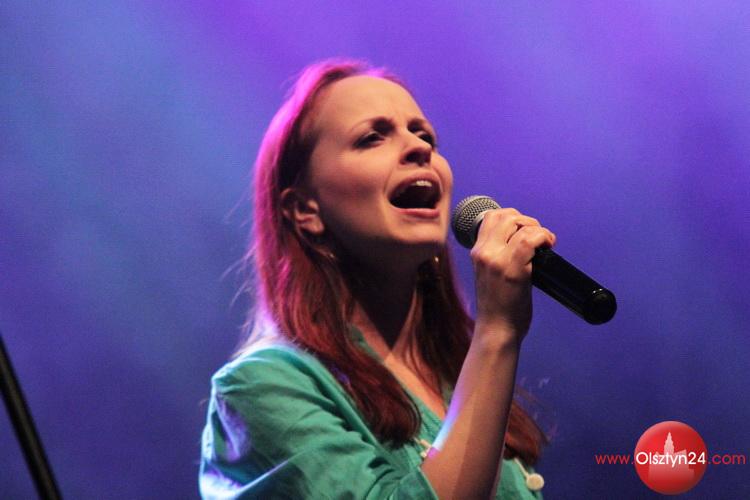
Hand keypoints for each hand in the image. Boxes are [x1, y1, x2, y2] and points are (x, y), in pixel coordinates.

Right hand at [470, 208, 555, 344]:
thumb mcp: (488, 274)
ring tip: (545, 242)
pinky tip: (549, 246)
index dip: (513, 216)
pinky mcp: (513, 270)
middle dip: (528, 221)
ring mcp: (497, 260)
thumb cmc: (497, 306)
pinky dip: (543, 237)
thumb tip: (522, 241)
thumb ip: (498, 256)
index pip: (491, 216)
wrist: (496, 329)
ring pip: (519, 224)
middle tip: (538, 236)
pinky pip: (530, 240)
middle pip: (506, 215)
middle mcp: (484, 252)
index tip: (525, 229)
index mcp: (477, 252)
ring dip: (538, 229)